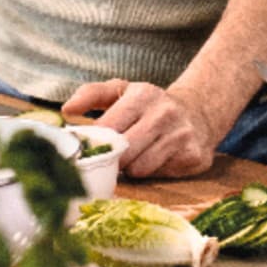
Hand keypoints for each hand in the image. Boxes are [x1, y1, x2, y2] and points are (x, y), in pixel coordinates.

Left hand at [61, 78, 216, 177]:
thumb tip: (66, 111)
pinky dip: (154, 172)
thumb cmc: (150, 105)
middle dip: (114, 158)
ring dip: (133, 168)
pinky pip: (159, 175)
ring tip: (139, 154)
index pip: (106, 129)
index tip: (91, 148)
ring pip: (139, 169)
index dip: (95, 143)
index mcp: (143, 95)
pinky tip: (158, 158)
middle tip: (115, 155)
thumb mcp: (123, 90)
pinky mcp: (194, 156)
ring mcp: (181, 135)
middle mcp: (164, 113)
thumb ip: (92, 94)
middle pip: (122, 153)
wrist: (200, 111)